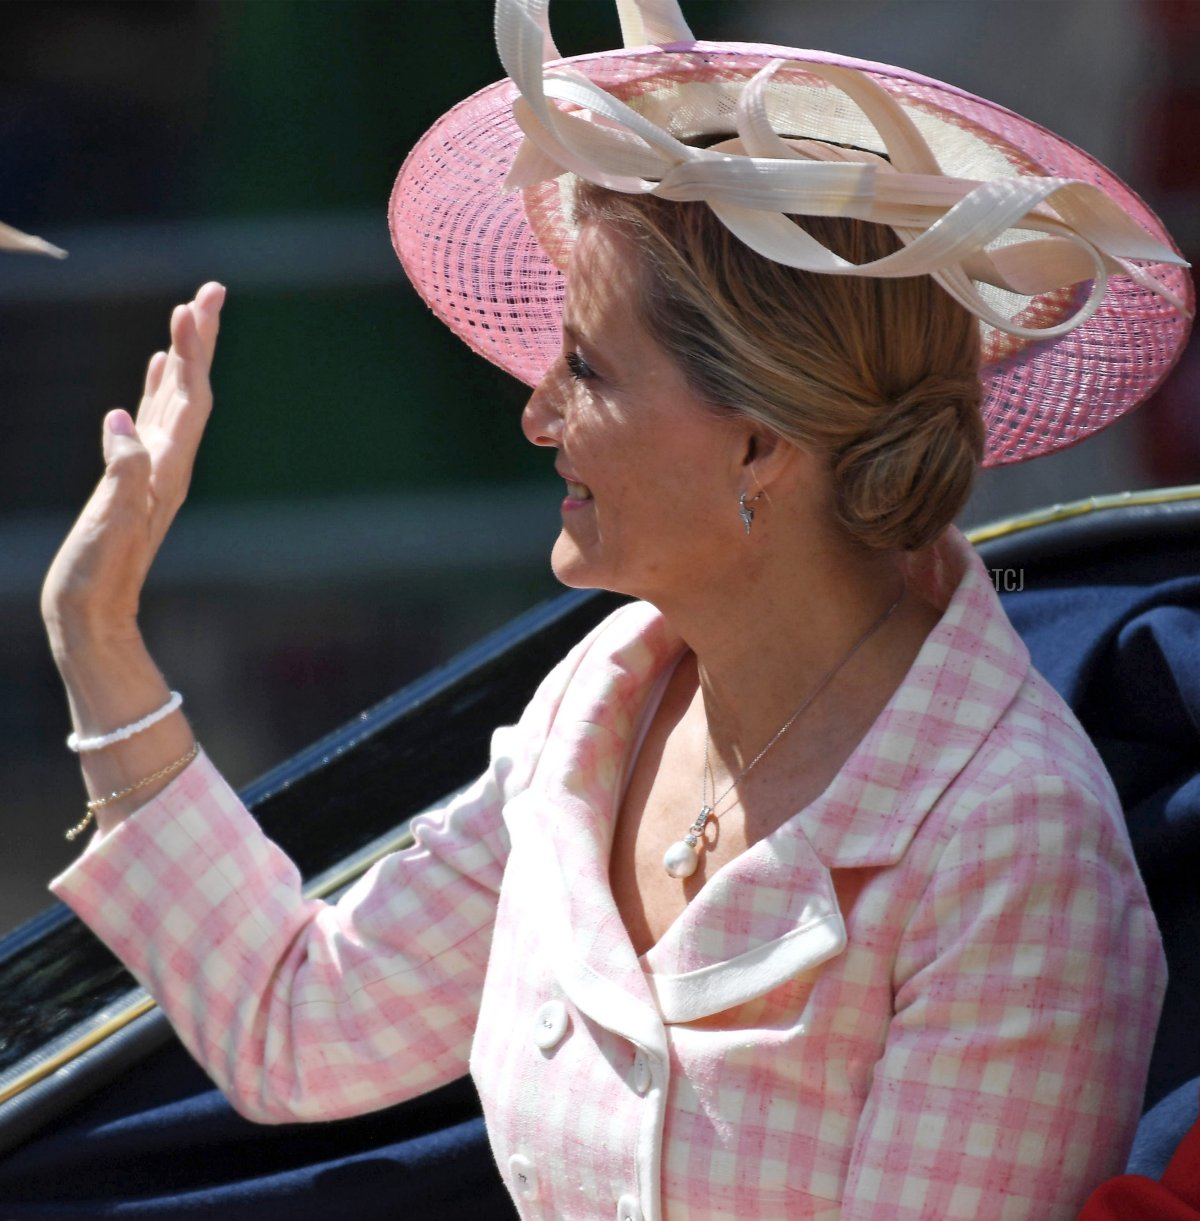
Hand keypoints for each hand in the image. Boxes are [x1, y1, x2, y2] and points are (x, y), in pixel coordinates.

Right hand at [42, 282, 224, 649]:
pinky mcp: (134, 478)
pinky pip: (152, 421)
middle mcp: (169, 466)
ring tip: (187, 315)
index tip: (193, 306)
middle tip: (211, 290)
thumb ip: (121, 473)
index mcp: (167, 470)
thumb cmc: (99, 575)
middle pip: (192, 390)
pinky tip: (153, 371)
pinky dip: (155, 388)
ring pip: (173, 401)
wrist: (94, 615)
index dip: (193, 352)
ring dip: (182, 357)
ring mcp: (153, 471)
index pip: (190, 399)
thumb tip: (121, 421)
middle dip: (201, 340)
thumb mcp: (110, 524)